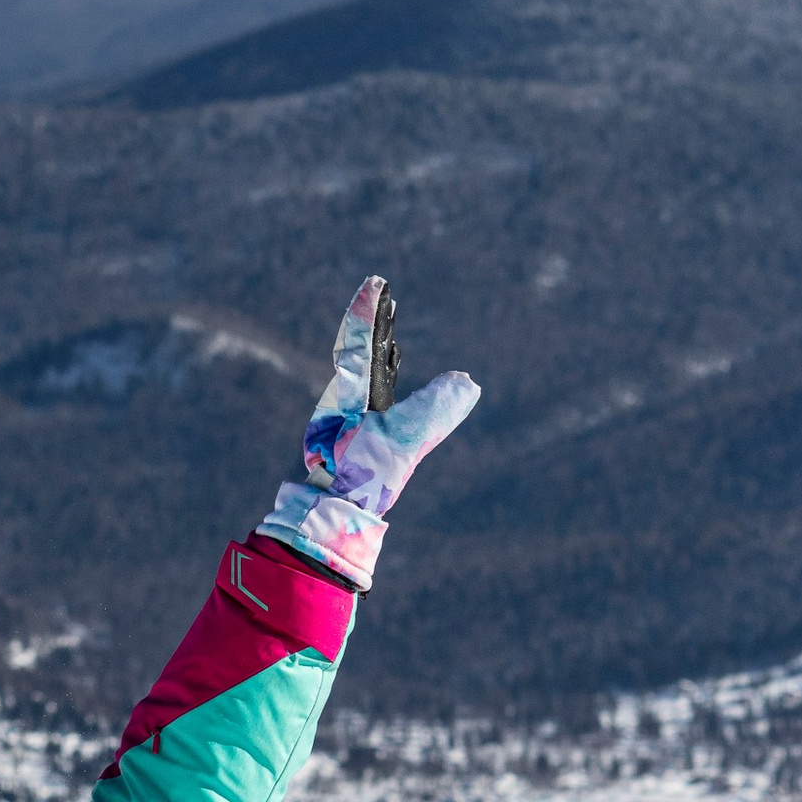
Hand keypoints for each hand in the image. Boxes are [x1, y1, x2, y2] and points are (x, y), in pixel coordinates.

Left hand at [254, 277, 478, 590]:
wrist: (333, 517)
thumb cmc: (363, 479)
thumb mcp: (402, 442)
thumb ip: (433, 411)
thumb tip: (468, 381)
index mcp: (351, 398)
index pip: (358, 347)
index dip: (367, 316)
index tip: (374, 283)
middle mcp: (347, 405)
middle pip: (361, 355)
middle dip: (372, 326)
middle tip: (380, 293)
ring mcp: (349, 423)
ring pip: (364, 377)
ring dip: (375, 351)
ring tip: (386, 330)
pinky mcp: (356, 441)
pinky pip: (368, 399)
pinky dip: (378, 380)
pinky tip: (383, 380)